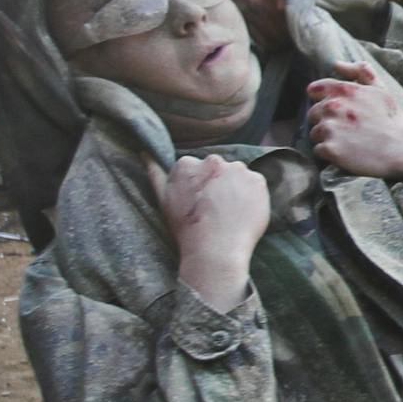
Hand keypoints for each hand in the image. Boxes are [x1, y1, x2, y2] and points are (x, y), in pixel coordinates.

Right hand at [162, 155, 270, 311]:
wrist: (216, 250)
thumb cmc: (185, 228)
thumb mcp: (162, 199)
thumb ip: (154, 172)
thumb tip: (144, 151)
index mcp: (187, 163)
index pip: (197, 168)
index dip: (199, 187)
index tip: (199, 202)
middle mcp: (213, 160)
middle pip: (218, 169)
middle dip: (217, 183)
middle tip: (215, 209)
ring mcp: (238, 169)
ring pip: (237, 175)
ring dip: (235, 187)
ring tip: (229, 212)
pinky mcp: (258, 180)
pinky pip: (255, 184)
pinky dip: (251, 195)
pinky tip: (243, 212)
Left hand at [306, 61, 402, 183]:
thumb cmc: (394, 119)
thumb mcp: (381, 89)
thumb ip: (359, 71)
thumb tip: (336, 64)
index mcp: (344, 90)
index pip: (314, 90)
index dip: (324, 100)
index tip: (338, 111)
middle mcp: (333, 107)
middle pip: (313, 114)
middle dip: (327, 121)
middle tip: (349, 130)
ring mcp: (330, 128)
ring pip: (315, 133)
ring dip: (328, 138)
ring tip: (350, 142)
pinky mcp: (330, 149)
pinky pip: (318, 151)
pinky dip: (330, 154)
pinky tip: (348, 153)